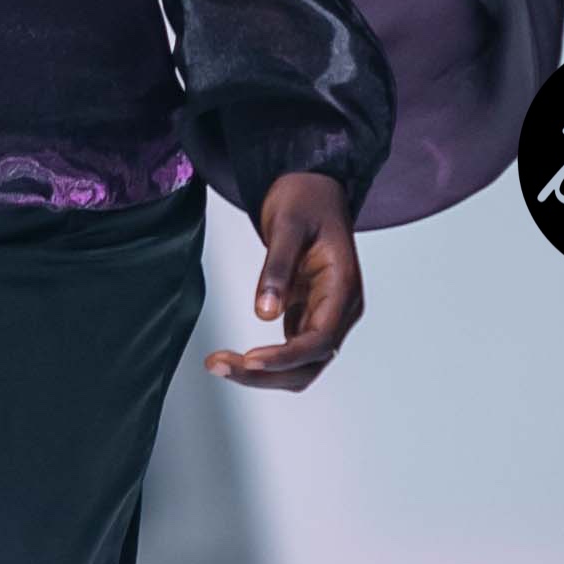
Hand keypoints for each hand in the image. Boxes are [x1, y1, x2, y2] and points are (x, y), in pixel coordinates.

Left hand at [204, 171, 363, 393]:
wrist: (313, 188)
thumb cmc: (305, 201)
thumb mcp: (287, 225)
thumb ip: (277, 269)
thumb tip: (265, 313)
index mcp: (344, 288)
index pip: (320, 339)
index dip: (286, 356)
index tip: (250, 359)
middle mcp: (340, 310)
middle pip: (310, 363)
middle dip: (266, 373)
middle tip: (220, 365)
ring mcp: (325, 315)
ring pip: (301, 366)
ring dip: (263, 374)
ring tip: (219, 364)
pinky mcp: (308, 316)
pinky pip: (291, 353)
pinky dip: (264, 362)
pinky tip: (234, 357)